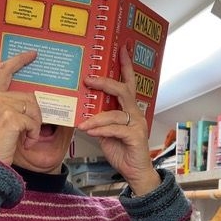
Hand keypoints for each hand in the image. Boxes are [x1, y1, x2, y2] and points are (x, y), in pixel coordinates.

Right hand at [0, 51, 42, 164]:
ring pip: (33, 108)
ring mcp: (1, 106)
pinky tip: (26, 143)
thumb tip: (33, 100)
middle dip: (36, 115)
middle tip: (32, 131)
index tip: (31, 54)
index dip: (19, 60)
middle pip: (29, 96)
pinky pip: (33, 122)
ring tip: (27, 139)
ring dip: (35, 126)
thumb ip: (9, 106)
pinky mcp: (10, 118)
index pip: (4, 70)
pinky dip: (34, 135)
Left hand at [78, 47, 160, 195]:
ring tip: (83, 124)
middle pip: (122, 91)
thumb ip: (100, 120)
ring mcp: (137, 124)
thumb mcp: (106, 132)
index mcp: (130, 109)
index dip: (126, 66)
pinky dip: (101, 130)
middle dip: (105, 83)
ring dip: (96, 118)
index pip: (128, 83)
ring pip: (114, 113)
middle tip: (89, 79)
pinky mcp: (135, 136)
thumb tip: (84, 111)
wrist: (135, 172)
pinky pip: (115, 129)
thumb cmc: (122, 151)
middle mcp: (136, 113)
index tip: (121, 49)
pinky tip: (91, 131)